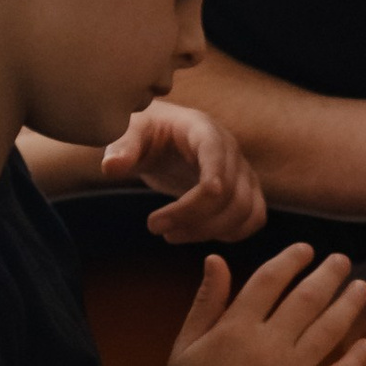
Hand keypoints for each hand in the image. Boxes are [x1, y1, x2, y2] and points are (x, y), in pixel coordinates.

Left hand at [102, 100, 267, 242]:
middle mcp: (230, 150)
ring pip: (245, 211)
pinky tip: (197, 234)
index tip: (164, 218)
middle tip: (154, 228)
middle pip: (231, 194)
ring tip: (170, 235)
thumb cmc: (145, 132)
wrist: (163, 135)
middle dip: (192, 219)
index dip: (202, 191)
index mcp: (203, 130)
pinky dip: (231, 234)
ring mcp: (243, 171)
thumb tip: (111, 167)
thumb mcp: (128, 134)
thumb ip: (122, 148)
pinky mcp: (246, 190)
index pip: (216, 160)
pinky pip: (254, 218)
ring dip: (209, 232)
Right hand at [153, 243, 365, 365]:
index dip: (291, 260)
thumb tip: (216, 259)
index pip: (270, 280)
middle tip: (343, 261)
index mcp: (235, 328)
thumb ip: (207, 301)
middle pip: (307, 299)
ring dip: (349, 305)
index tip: (306, 249)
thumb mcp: (186, 344)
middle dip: (329, 274)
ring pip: (329, 331)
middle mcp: (268, 347)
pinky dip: (356, 360)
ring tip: (361, 288)